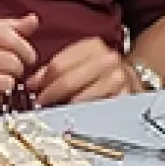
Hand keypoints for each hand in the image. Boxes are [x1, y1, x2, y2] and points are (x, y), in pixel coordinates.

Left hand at [26, 37, 143, 106]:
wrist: (132, 78)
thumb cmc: (100, 71)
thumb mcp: (79, 62)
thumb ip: (54, 70)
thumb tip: (32, 83)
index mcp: (92, 46)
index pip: (59, 64)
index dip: (42, 80)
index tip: (33, 90)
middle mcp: (107, 60)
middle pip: (69, 81)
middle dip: (51, 95)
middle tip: (40, 104)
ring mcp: (118, 80)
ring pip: (82, 98)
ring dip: (65, 108)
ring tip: (55, 112)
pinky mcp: (125, 99)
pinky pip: (97, 111)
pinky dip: (83, 117)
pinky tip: (75, 118)